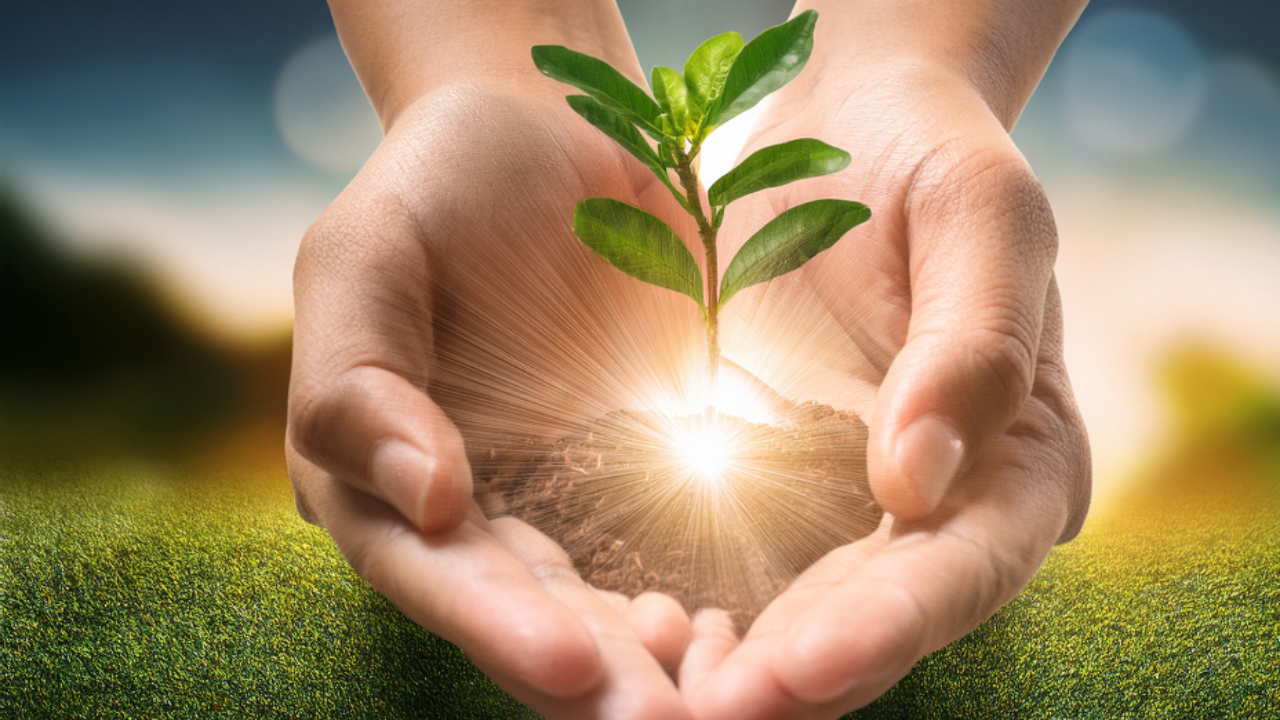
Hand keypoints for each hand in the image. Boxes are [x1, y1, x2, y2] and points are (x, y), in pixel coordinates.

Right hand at [286, 80, 703, 718]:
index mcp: (377, 481)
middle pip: (526, 618)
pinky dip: (706, 605)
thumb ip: (358, 379)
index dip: (494, 623)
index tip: (570, 663)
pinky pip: (673, 553)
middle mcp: (469, 517)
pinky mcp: (639, 476)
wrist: (547, 136)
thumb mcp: (364, 254)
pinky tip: (744, 634)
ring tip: (716, 707)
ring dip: (657, 669)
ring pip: (604, 610)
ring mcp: (559, 502)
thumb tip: (423, 501)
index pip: (433, 571)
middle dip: (595, 680)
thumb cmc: (436, 187)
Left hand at [680, 53, 1090, 719]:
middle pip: (879, 620)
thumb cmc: (934, 162)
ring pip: (806, 619)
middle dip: (796, 679)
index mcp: (1021, 459)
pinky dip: (695, 613)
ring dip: (737, 672)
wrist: (855, 138)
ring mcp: (862, 510)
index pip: (963, 566)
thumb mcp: (981, 215)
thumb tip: (919, 484)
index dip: (887, 626)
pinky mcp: (785, 490)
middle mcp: (947, 510)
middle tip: (704, 716)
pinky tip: (637, 633)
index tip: (799, 666)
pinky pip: (742, 570)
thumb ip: (973, 343)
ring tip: (657, 701)